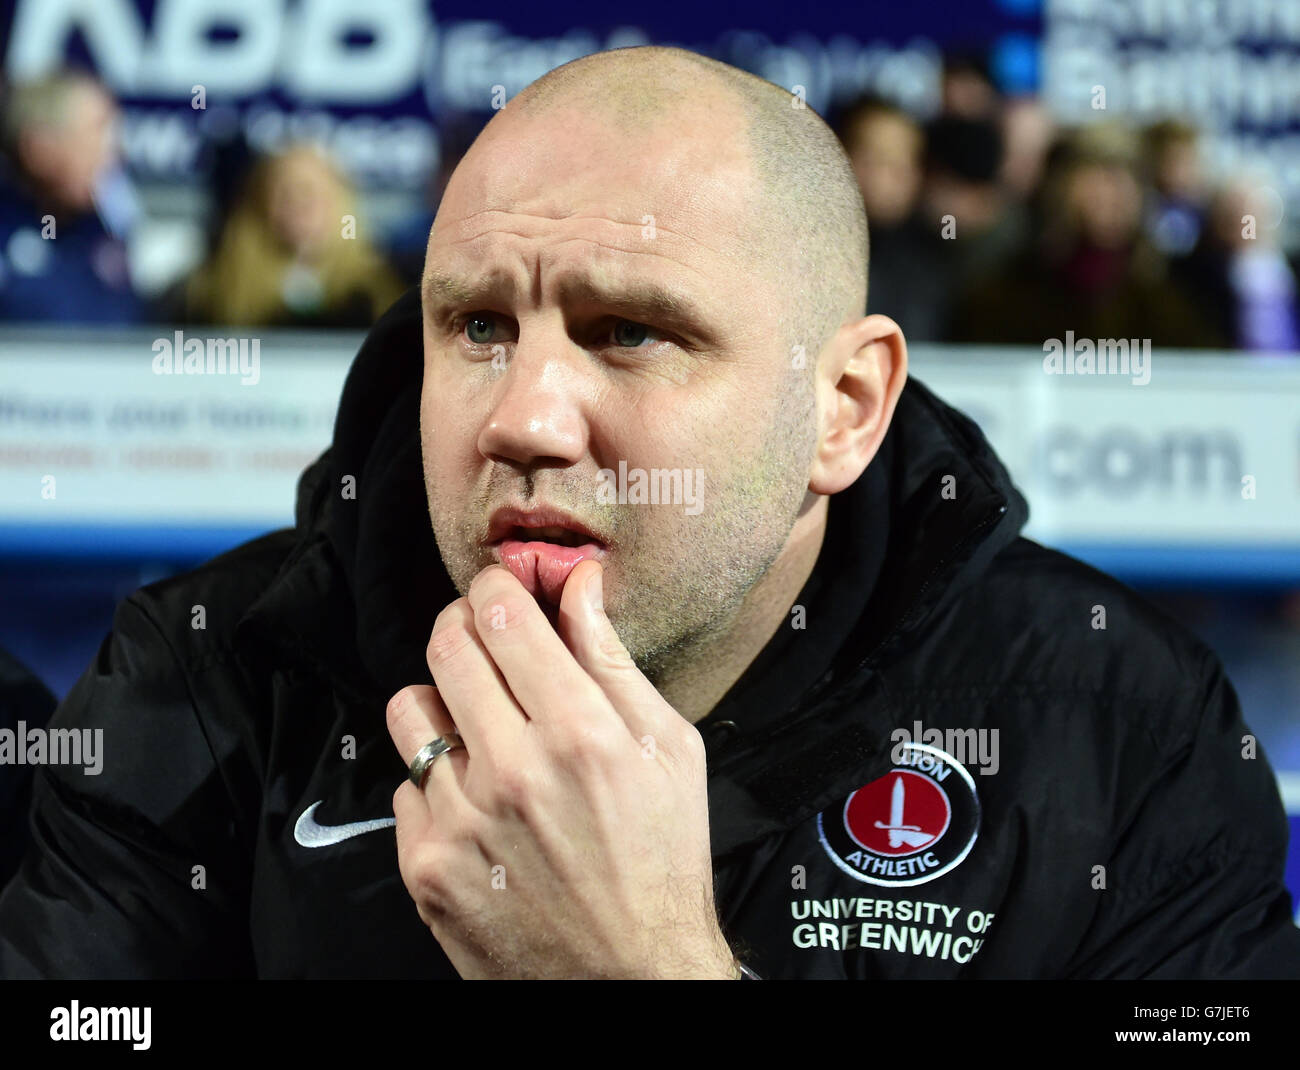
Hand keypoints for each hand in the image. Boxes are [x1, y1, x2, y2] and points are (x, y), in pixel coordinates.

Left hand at [386, 560, 735, 978]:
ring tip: (478, 727)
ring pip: (408, 711)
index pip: (500, 614)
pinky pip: (404, 786)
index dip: (495, 586)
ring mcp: (460, 821)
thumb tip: (577, 581)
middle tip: (486, 639)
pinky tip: (479, 804)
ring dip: (440, 703)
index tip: (502, 589)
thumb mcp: (667, 749)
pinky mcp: (426, 867)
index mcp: (580, 732)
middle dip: (463, 625)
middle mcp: (512, 771)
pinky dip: (436, 783)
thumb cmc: (662, 857)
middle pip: (446, 646)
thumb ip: (612, 659)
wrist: (633, 976)